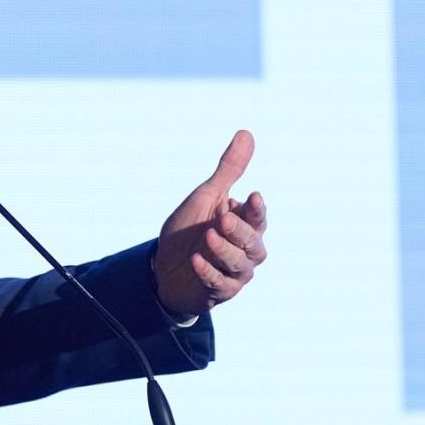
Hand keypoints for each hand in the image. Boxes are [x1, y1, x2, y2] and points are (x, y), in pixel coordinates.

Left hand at [152, 130, 267, 317]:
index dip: (257, 209)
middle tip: (222, 218)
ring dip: (225, 251)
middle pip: (254, 243)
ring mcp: (234, 273)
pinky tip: (196, 260)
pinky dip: (208, 272)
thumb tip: (246, 133)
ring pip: (241, 265)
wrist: (165, 266)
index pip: (259, 217)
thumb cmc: (191, 228)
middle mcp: (246, 250)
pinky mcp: (219, 291)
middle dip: (240, 231)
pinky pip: (220, 285)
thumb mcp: (207, 196)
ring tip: (208, 237)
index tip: (252, 196)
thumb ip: (229, 170)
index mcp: (245, 225)